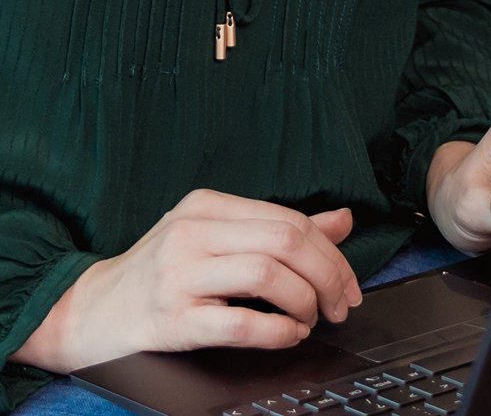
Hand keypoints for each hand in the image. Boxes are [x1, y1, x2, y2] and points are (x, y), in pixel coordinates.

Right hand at [9, 190, 361, 373]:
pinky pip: (240, 323)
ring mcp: (178, 274)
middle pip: (286, 241)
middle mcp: (192, 232)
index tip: (348, 282)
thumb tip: (342, 219)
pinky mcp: (171, 318)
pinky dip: (278, 331)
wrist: (92, 312)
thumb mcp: (218, 238)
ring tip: (310, 319)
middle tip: (341, 304)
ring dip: (305, 302)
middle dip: (329, 276)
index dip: (332, 253)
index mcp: (208, 206)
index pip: (290, 220)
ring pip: (268, 274)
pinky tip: (288, 334)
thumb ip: (279, 229)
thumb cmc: (163, 274)